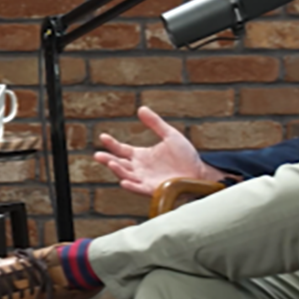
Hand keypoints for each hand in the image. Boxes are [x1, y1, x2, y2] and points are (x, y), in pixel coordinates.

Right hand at [94, 106, 220, 195]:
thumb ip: (155, 123)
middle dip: (108, 160)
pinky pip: (139, 188)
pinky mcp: (153, 189)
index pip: (122, 150)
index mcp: (141, 156)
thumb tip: (141, 108)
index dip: (112, 144)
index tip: (103, 137)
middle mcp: (140, 168)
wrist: (199, 172)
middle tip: (98, 155)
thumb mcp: (170, 135)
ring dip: (118, 170)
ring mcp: (145, 179)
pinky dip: (131, 186)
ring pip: (126, 176)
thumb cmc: (186, 155)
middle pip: (119, 164)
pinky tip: (124, 182)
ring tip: (111, 163)